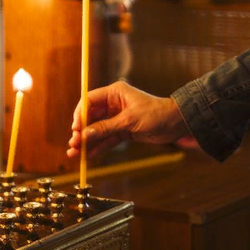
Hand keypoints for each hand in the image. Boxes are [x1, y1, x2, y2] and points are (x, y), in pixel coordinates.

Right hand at [66, 80, 196, 159]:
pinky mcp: (123, 130)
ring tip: (75, 154)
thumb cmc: (156, 114)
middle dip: (81, 131)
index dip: (80, 115)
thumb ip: (106, 128)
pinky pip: (107, 139)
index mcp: (114, 93)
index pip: (89, 101)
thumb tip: (85, 135)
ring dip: (87, 141)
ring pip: (97, 130)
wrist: (176, 124)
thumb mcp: (129, 121)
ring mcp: (118, 118)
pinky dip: (99, 147)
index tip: (74, 129)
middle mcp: (113, 104)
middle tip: (73, 144)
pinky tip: (89, 156)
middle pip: (91, 117)